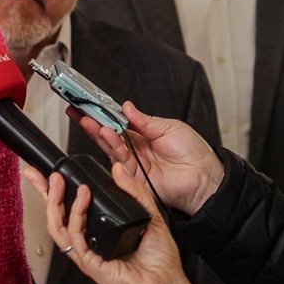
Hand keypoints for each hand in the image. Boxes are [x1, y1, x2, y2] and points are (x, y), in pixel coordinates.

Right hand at [23, 162, 193, 283]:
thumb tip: (118, 169)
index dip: (56, 190)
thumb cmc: (159, 261)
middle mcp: (87, 241)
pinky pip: (75, 236)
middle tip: (43, 173)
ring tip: (59, 181)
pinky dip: (76, 215)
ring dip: (55, 201)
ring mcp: (86, 253)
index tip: (50, 171)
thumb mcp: (150, 215)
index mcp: (97, 231)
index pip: (70, 208)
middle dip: (45, 192)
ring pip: (58, 226)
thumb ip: (134, 191)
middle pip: (56, 215)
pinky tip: (83, 198)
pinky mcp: (89, 263)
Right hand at [74, 101, 223, 214]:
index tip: (90, 105)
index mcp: (144, 136)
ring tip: (92, 122)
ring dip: (100, 133)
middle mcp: (136, 150)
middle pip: (109, 135)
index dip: (105, 114)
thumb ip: (144, 120)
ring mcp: (134, 165)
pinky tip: (107, 135)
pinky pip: (119, 161)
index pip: (119, 123)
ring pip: (110, 148)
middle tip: (79, 112)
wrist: (205, 178)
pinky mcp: (134, 178)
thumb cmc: (194, 153)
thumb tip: (126, 107)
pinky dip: (112, 147)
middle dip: (93, 123)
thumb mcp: (169, 127)